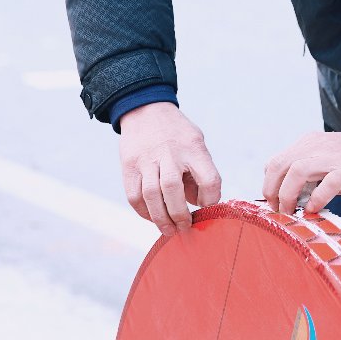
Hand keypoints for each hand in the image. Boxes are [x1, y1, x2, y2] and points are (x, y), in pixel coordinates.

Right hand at [118, 102, 221, 236]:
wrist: (145, 109)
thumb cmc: (177, 134)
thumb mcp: (196, 143)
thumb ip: (200, 171)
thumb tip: (198, 204)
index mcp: (193, 147)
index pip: (209, 178)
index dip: (211, 199)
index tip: (206, 206)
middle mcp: (169, 153)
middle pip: (173, 189)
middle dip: (180, 215)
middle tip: (184, 227)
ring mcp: (146, 159)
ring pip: (151, 195)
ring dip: (161, 218)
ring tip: (169, 230)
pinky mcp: (129, 166)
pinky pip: (134, 196)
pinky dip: (144, 212)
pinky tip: (152, 217)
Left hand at [262, 129, 340, 217]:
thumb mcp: (327, 159)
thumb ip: (310, 175)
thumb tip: (294, 200)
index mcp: (308, 144)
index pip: (276, 162)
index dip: (269, 185)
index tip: (275, 204)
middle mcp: (316, 147)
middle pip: (279, 166)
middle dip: (272, 192)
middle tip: (279, 212)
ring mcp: (332, 158)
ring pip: (296, 171)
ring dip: (288, 195)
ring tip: (292, 212)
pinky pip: (326, 185)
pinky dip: (316, 199)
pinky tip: (316, 209)